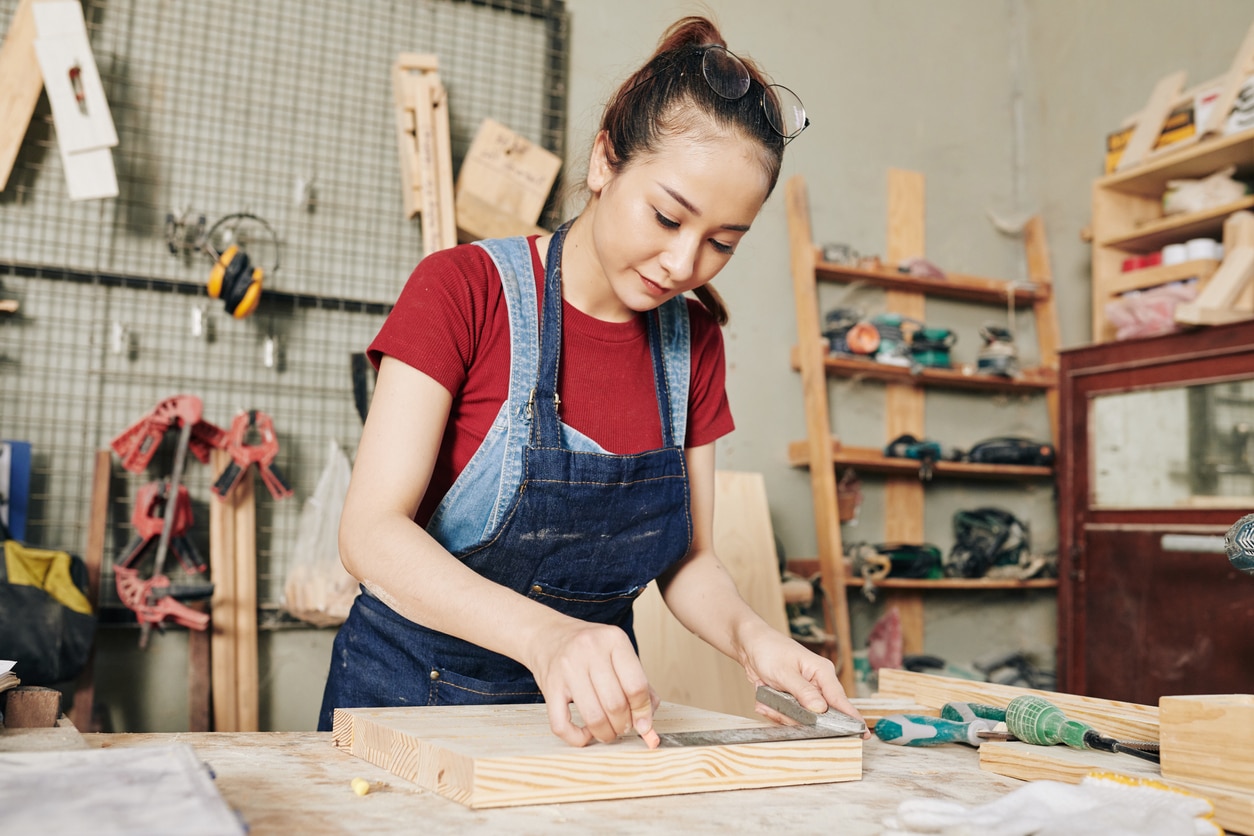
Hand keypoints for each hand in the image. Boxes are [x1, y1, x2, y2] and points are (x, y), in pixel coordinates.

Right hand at [524, 618, 659, 748]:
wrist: (547, 634)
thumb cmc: (588, 648)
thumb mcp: (618, 653)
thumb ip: (640, 685)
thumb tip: (648, 724)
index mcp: (613, 639)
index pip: (637, 685)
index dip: (643, 712)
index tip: (643, 724)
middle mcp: (589, 649)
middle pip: (616, 704)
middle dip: (624, 725)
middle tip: (624, 727)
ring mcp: (567, 668)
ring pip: (593, 717)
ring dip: (605, 734)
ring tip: (608, 731)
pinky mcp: (550, 686)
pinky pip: (562, 725)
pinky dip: (578, 737)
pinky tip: (585, 732)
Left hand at [740, 625, 869, 737]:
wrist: (750, 645)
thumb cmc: (768, 650)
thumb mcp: (784, 672)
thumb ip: (803, 692)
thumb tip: (821, 709)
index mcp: (822, 672)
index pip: (840, 699)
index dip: (851, 718)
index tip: (862, 734)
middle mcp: (818, 683)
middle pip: (819, 715)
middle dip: (797, 718)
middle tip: (777, 710)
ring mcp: (805, 693)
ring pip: (802, 719)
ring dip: (782, 715)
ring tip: (765, 703)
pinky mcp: (793, 699)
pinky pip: (789, 716)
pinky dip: (776, 713)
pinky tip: (764, 703)